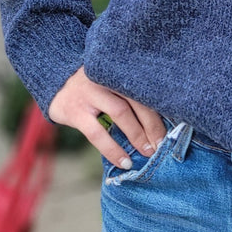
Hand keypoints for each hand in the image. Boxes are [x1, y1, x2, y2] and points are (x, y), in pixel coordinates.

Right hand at [48, 65, 166, 167]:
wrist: (55, 83)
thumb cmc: (95, 87)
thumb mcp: (113, 81)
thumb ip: (132, 92)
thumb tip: (160, 122)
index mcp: (120, 69)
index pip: (146, 87)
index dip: (162, 107)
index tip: (176, 125)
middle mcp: (106, 76)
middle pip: (137, 99)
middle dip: (153, 124)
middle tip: (163, 143)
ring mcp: (90, 92)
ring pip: (121, 113)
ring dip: (137, 135)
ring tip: (148, 152)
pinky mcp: (76, 111)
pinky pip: (98, 133)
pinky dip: (113, 149)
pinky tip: (124, 162)